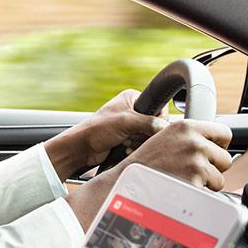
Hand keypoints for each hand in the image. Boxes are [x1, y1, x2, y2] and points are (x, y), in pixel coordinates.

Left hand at [46, 89, 169, 179]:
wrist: (82, 148)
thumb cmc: (97, 130)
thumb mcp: (125, 122)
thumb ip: (148, 122)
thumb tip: (165, 127)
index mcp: (132, 98)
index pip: (158, 107)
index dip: (157, 120)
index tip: (149, 128)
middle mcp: (131, 109)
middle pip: (154, 124)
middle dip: (144, 134)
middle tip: (131, 137)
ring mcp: (129, 124)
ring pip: (148, 136)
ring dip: (138, 143)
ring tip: (125, 143)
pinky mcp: (126, 137)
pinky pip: (140, 144)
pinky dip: (134, 148)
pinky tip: (123, 149)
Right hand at [118, 118, 232, 190]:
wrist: (127, 180)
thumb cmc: (145, 163)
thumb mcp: (167, 137)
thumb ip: (190, 137)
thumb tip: (215, 143)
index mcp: (187, 127)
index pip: (225, 133)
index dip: (219, 146)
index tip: (211, 153)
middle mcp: (194, 142)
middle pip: (225, 159)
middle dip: (212, 168)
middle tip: (191, 170)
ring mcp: (195, 162)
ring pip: (219, 178)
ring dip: (206, 183)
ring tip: (184, 180)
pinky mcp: (194, 182)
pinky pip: (210, 193)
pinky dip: (199, 194)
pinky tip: (182, 188)